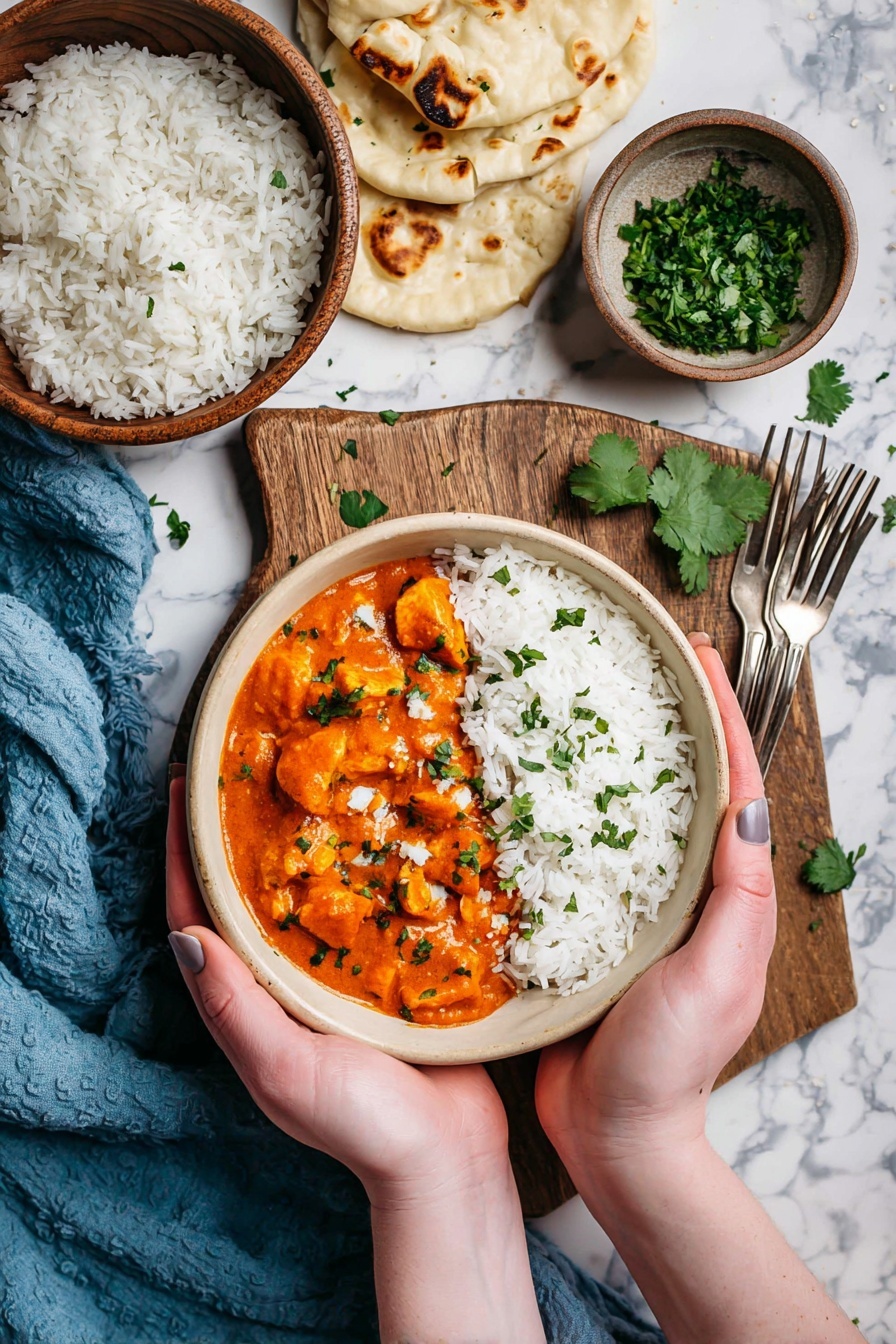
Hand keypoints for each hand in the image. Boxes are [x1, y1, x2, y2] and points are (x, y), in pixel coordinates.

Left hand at [166, 773, 507, 1202]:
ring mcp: (336, 977)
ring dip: (296, 839)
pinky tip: (376, 825)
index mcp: (249, 1004)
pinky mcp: (388, 971)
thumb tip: (183, 934)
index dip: (183, 854)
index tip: (184, 791)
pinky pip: (364, 906)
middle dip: (235, 835)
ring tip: (305, 779)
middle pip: (245, 894)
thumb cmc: (364, 1125)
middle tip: (243, 770)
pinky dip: (359, 865)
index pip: (198, 916)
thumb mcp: (285, 1070)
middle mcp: (285, 983)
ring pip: (303, 893)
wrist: (451, 1158)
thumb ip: (233, 1007)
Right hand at [535, 635, 775, 1179]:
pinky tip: (527, 785)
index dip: (721, 720)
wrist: (612, 1136)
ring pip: (621, 814)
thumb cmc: (670, 1066)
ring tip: (580, 703)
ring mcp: (625, 909)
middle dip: (664, 721)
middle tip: (635, 663)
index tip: (699, 660)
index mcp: (722, 896)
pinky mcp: (577, 927)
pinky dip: (559, 813)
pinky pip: (570, 856)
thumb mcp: (718, 976)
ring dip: (608, 757)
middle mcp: (677, 893)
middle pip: (677, 788)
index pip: (732, 788)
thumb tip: (748, 804)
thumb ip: (737, 895)